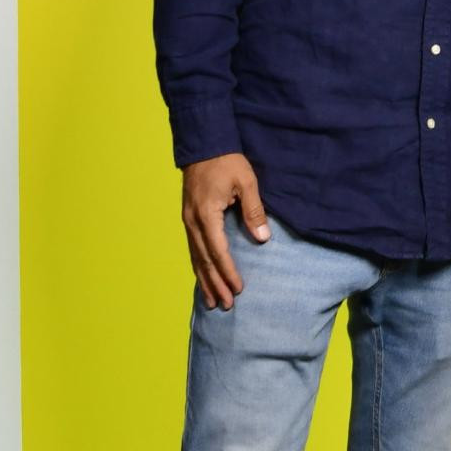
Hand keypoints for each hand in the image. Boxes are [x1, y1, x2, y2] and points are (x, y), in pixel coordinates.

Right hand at [182, 154, 268, 308]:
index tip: (238, 289)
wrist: (203, 144)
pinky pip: (193, 248)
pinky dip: (198, 266)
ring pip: (195, 257)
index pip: (218, 251)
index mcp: (206, 214)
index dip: (228, 272)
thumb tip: (263, 240)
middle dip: (215, 284)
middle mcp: (193, 222)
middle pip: (204, 260)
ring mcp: (188, 221)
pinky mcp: (188, 218)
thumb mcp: (246, 182)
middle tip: (226, 306)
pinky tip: (203, 278)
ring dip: (205, 280)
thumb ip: (253, 211)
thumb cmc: (226, 161)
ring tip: (212, 301)